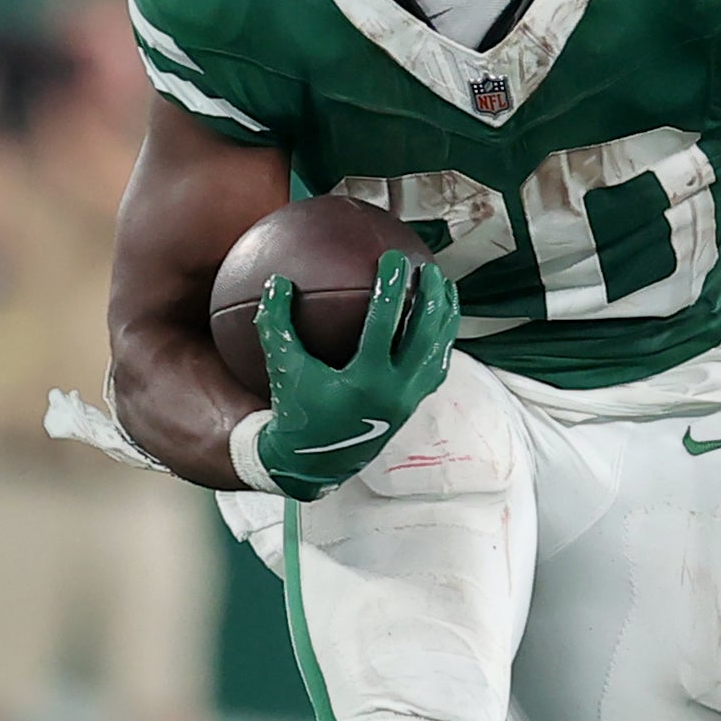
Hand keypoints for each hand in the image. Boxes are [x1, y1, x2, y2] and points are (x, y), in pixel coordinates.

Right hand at [254, 252, 459, 500]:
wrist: (314, 461)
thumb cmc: (295, 410)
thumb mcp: (282, 368)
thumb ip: (276, 325)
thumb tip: (276, 282)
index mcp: (365, 380)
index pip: (386, 324)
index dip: (392, 288)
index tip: (392, 259)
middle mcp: (395, 390)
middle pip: (424, 334)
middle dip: (430, 297)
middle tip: (426, 266)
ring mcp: (409, 399)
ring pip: (438, 350)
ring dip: (444, 315)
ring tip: (443, 284)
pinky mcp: (414, 403)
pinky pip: (437, 366)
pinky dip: (441, 339)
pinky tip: (438, 319)